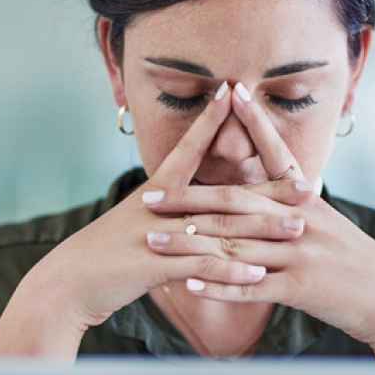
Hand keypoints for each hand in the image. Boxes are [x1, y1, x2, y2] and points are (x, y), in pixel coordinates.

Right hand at [0, 81, 308, 357]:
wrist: (67, 284)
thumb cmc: (106, 255)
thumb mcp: (138, 224)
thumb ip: (170, 211)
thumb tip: (196, 204)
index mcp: (157, 191)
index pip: (189, 147)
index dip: (211, 119)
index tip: (232, 90)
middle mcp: (160, 207)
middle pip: (223, 192)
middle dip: (268, 189)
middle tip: (308, 183)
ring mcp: (158, 235)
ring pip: (220, 229)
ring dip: (262, 231)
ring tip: (297, 230)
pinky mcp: (155, 266)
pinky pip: (200, 267)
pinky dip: (230, 272)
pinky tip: (259, 276)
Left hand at [142, 82, 374, 359]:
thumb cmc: (355, 260)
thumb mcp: (327, 222)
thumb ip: (294, 205)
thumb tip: (269, 188)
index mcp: (306, 199)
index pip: (275, 152)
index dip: (253, 121)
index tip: (230, 90)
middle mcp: (300, 219)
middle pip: (235, 202)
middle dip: (188, 199)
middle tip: (149, 196)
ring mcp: (298, 253)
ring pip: (234, 245)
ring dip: (190, 244)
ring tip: (153, 241)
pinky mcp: (299, 287)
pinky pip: (250, 286)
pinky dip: (218, 285)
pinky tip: (187, 283)